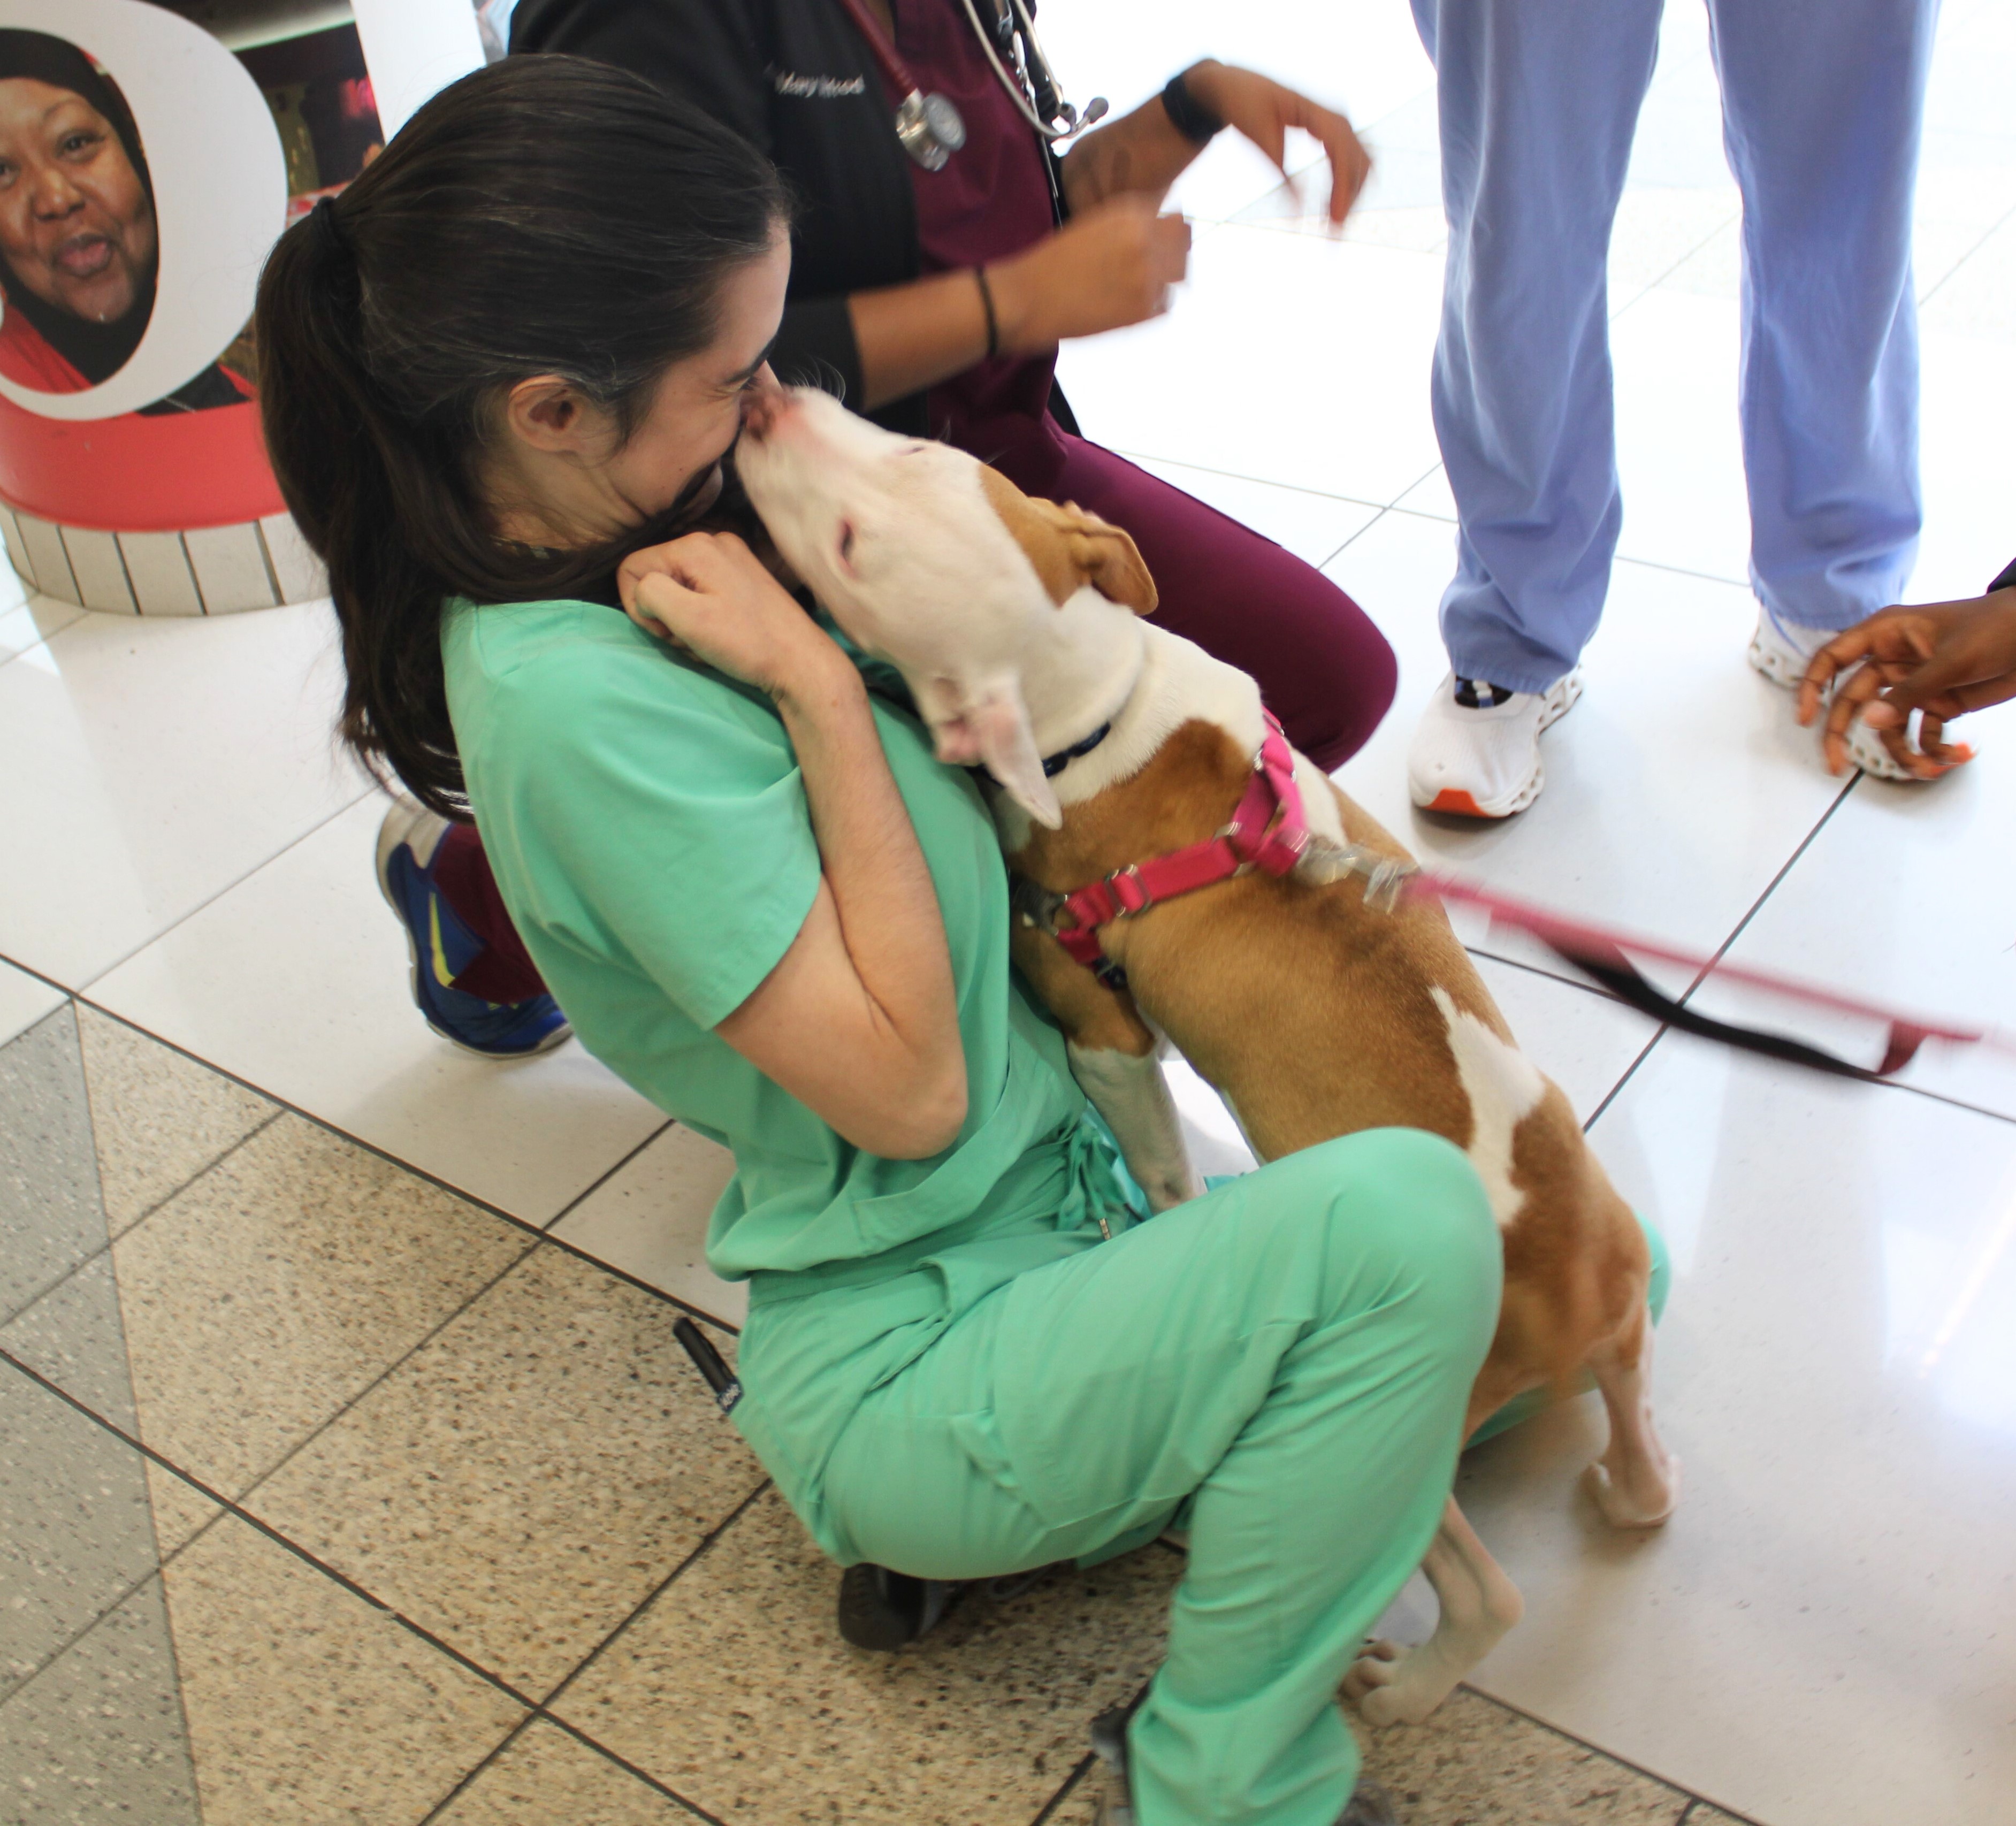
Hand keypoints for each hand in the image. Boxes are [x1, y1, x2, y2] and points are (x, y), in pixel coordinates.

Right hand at [616, 531, 846, 698]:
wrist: (802, 662)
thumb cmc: (747, 644)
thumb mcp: (688, 619)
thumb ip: (651, 593)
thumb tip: (644, 591)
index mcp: (695, 546)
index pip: (631, 569)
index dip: (639, 607)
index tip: (670, 631)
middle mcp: (713, 541)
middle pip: (656, 576)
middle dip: (665, 614)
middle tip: (694, 639)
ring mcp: (731, 557)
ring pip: (678, 587)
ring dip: (684, 619)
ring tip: (710, 639)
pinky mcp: (743, 575)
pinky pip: (701, 591)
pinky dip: (702, 616)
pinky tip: (722, 634)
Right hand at [986, 195, 1190, 351]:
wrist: (1028, 300)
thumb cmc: (1053, 263)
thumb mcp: (1092, 225)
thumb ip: (1128, 223)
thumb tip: (1160, 223)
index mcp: (1130, 213)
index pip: (1176, 217)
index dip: (1169, 231)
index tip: (1158, 242)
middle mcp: (1144, 239)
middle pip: (1183, 244)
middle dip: (1173, 253)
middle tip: (1151, 268)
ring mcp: (1146, 275)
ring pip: (1180, 275)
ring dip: (1166, 279)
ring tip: (1139, 287)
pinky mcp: (1142, 309)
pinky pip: (1165, 305)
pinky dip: (1154, 305)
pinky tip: (1128, 305)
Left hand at [1183, 60, 1371, 227]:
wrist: (1237, 86)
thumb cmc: (1245, 107)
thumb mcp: (1260, 139)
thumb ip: (1281, 174)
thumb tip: (1298, 213)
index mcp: (1315, 111)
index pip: (1342, 149)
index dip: (1344, 185)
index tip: (1336, 217)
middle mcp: (1332, 115)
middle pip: (1358, 158)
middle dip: (1351, 195)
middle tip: (1334, 231)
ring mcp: (1334, 122)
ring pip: (1360, 160)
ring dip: (1352, 192)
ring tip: (1334, 224)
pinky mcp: (1330, 132)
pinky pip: (1350, 159)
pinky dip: (1347, 183)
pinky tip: (1334, 206)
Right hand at [1796, 586, 2015, 776]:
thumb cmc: (2000, 626)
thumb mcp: (1953, 659)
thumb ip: (1911, 692)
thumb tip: (1873, 722)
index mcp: (1888, 635)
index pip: (1833, 657)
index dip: (1812, 686)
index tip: (1804, 717)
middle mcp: (1894, 660)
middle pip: (1853, 701)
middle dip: (1846, 735)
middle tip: (1837, 765)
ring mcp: (1915, 683)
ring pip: (1889, 726)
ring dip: (1904, 753)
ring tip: (1926, 769)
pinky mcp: (1939, 701)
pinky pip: (1923, 733)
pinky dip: (1933, 749)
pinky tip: (1952, 755)